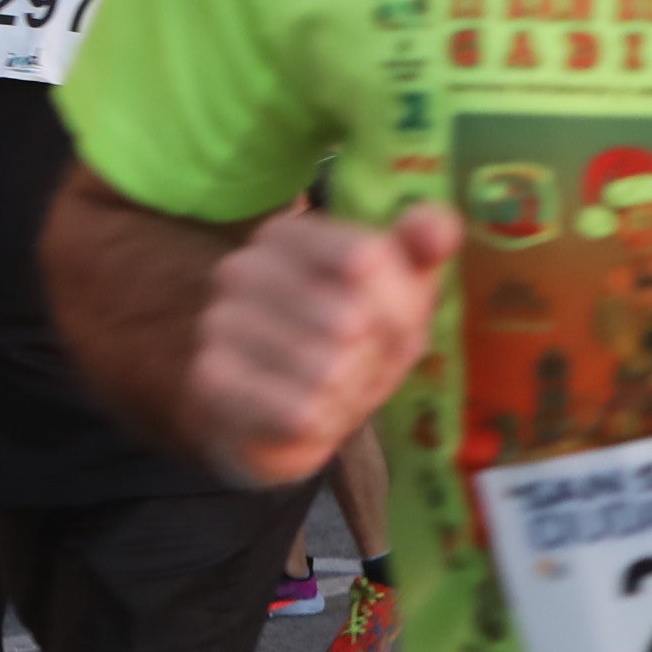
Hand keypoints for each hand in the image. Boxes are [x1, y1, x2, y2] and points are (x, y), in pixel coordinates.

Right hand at [188, 203, 461, 489]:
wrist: (284, 414)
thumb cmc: (353, 340)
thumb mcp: (399, 288)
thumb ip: (424, 247)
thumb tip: (437, 229)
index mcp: (286, 234)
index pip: (367, 257)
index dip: (400, 303)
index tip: (398, 320)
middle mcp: (241, 268)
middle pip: (353, 316)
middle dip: (378, 352)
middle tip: (364, 361)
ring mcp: (219, 324)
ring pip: (327, 368)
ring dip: (352, 390)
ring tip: (338, 388)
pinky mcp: (213, 382)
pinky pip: (300, 410)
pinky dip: (323, 421)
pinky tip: (312, 416)